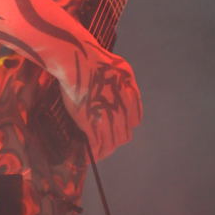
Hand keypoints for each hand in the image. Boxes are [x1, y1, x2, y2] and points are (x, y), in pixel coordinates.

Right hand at [60, 44, 142, 160]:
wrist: (80, 61)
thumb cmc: (96, 59)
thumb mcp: (122, 68)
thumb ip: (126, 81)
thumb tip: (124, 86)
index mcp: (131, 97)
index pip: (134, 121)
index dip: (124, 124)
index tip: (116, 125)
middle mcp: (123, 112)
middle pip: (124, 135)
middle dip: (114, 139)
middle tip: (103, 140)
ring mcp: (109, 120)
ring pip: (111, 144)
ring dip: (104, 150)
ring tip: (95, 152)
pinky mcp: (92, 126)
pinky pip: (95, 146)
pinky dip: (91, 153)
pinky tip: (85, 156)